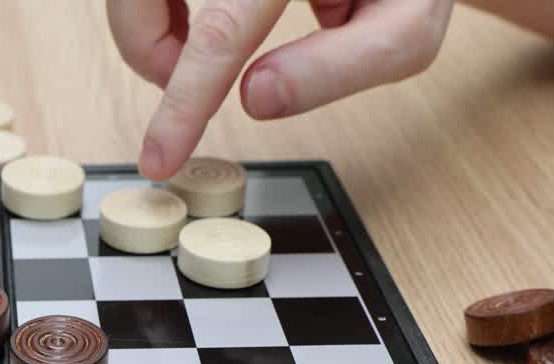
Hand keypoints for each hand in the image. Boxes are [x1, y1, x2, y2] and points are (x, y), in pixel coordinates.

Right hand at [107, 0, 453, 179]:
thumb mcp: (406, 25)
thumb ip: (341, 66)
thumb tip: (256, 99)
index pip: (222, 30)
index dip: (183, 102)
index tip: (159, 158)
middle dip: (147, 50)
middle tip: (180, 84)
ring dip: (147, 25)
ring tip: (198, 52)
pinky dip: (156, 5)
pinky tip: (197, 20)